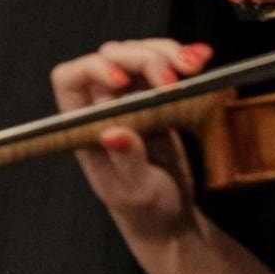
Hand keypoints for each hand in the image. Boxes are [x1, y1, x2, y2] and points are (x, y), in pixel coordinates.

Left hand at [53, 36, 212, 245]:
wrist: (171, 220)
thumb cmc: (144, 212)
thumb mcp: (135, 191)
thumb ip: (126, 161)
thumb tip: (113, 132)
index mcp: (82, 125)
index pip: (71, 79)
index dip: (93, 70)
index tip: (123, 81)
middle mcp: (101, 106)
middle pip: (112, 59)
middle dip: (143, 58)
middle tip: (173, 79)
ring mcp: (129, 99)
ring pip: (139, 56)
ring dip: (166, 53)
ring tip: (195, 65)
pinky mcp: (157, 99)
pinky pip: (164, 68)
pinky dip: (183, 60)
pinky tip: (203, 58)